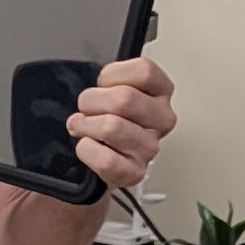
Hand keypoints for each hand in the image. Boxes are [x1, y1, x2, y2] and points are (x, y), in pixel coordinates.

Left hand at [71, 55, 174, 190]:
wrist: (98, 156)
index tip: (104, 84)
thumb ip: (111, 79)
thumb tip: (97, 85)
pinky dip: (87, 150)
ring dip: (86, 125)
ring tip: (83, 127)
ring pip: (112, 127)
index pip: (144, 71)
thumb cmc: (107, 118)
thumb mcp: (112, 87)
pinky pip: (106, 160)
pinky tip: (87, 146)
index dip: (113, 75)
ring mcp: (150, 148)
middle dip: (92, 101)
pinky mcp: (135, 173)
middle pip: (124, 99)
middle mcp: (162, 119)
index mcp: (161, 92)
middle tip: (87, 109)